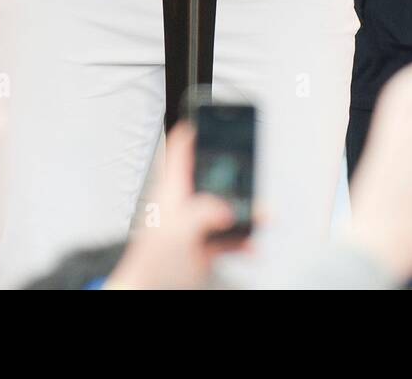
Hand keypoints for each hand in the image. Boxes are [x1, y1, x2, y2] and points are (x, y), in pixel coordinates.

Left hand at [107, 122, 245, 289]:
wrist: (149, 293)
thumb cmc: (152, 264)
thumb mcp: (177, 231)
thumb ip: (202, 212)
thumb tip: (226, 206)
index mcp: (172, 190)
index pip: (179, 148)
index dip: (194, 128)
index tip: (209, 117)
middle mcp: (184, 203)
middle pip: (212, 175)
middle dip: (234, 173)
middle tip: (250, 167)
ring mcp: (196, 223)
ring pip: (226, 206)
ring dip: (246, 210)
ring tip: (263, 213)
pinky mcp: (205, 245)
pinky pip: (231, 236)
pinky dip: (244, 239)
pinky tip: (252, 244)